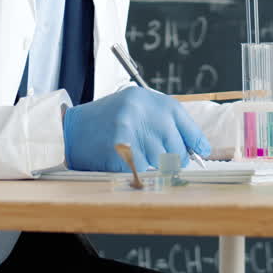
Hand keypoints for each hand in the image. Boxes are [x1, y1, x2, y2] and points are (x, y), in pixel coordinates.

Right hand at [62, 87, 210, 171]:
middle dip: (171, 159)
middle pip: (176, 149)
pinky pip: (142, 171)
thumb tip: (196, 148)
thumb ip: (163, 122)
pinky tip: (124, 163)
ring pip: (161, 163)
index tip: (202, 152)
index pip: (186, 124)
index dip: (196, 141)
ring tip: (134, 156)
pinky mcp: (120, 149)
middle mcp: (143, 111)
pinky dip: (137, 172)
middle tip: (157, 158)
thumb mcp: (136, 109)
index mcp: (149, 99)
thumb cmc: (106, 121)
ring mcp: (131, 129)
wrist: (70, 129)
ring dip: (152, 166)